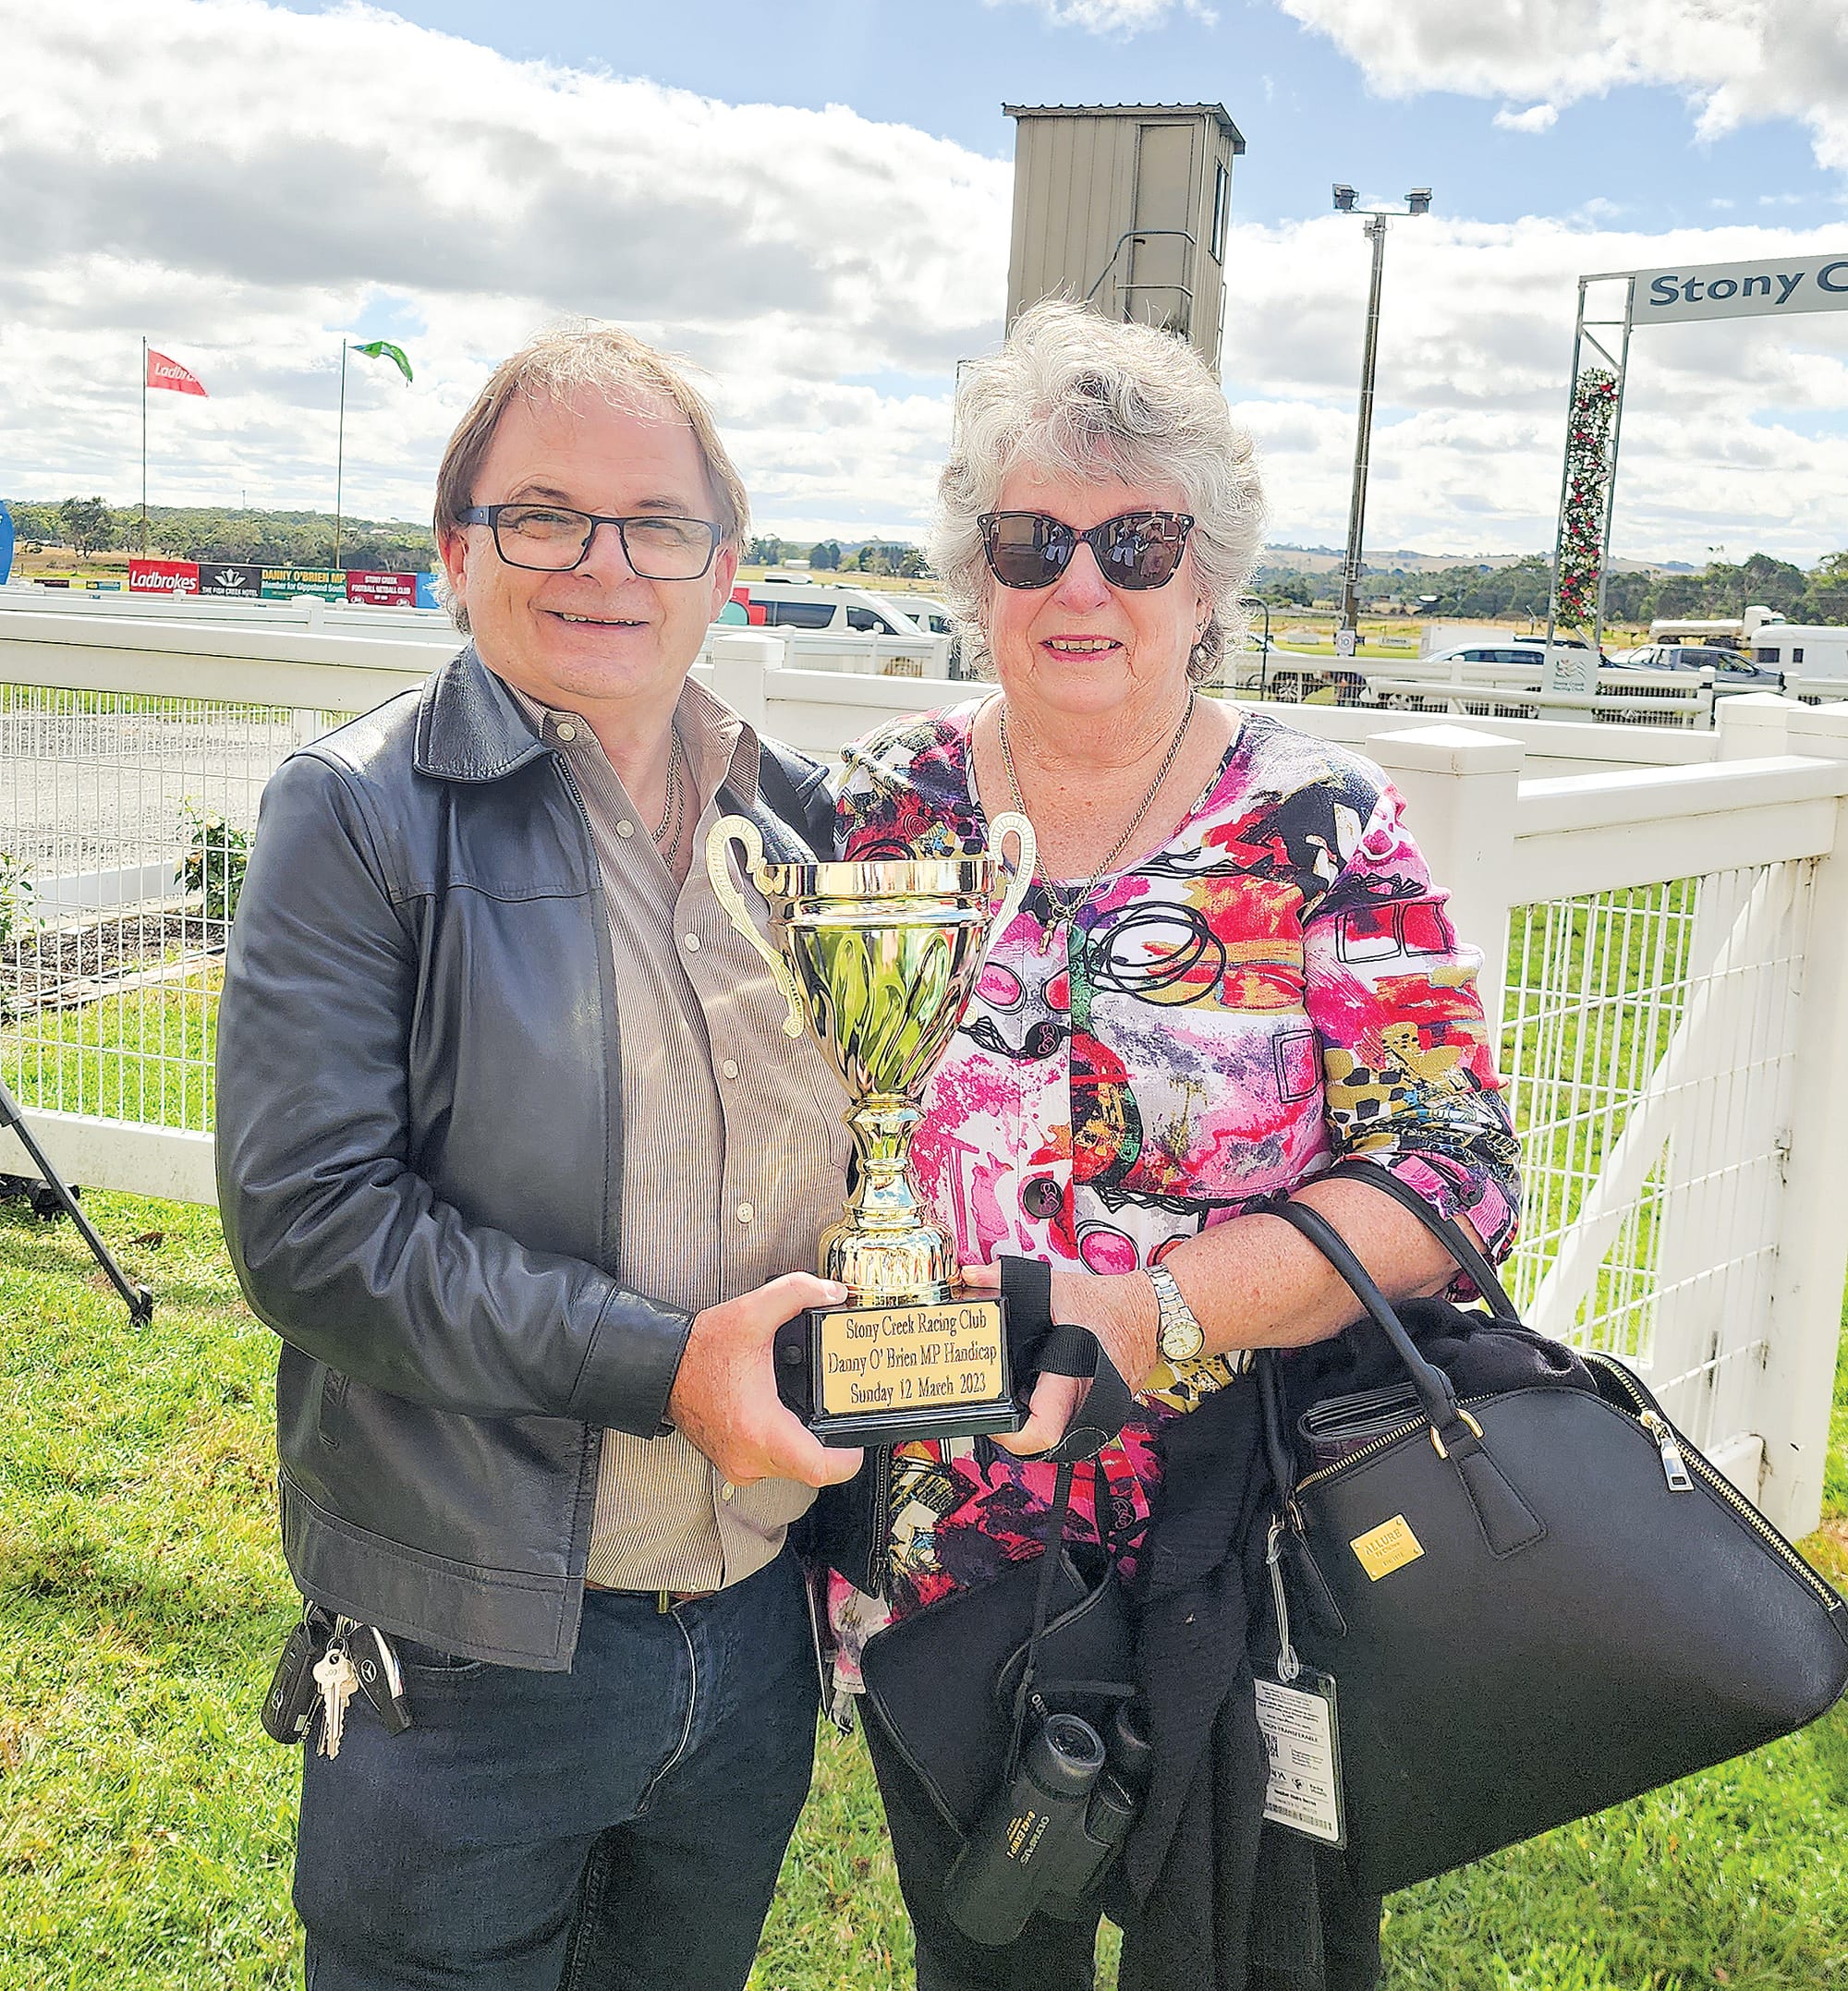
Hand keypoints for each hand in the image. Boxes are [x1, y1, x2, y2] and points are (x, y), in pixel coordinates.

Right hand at [667, 1273, 864, 1489]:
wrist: (662, 1371)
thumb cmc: (701, 1350)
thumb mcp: (751, 1312)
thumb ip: (796, 1293)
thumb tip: (833, 1292)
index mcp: (761, 1428)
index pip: (819, 1469)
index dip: (847, 1459)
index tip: (857, 1439)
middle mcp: (750, 1457)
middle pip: (810, 1469)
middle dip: (830, 1445)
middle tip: (841, 1415)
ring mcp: (740, 1466)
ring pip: (792, 1468)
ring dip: (807, 1446)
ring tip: (817, 1414)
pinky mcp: (733, 1464)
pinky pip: (773, 1464)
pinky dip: (786, 1446)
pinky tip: (789, 1418)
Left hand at [961, 1262, 1159, 1456]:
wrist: (1151, 1313)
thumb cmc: (1111, 1304)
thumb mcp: (1055, 1286)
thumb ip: (1007, 1277)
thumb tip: (973, 1276)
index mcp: (1074, 1377)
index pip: (1039, 1432)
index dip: (1007, 1433)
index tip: (992, 1416)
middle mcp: (1088, 1402)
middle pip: (1041, 1442)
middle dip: (1013, 1428)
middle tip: (997, 1406)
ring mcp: (1097, 1410)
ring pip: (1055, 1436)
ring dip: (1030, 1421)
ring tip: (1013, 1395)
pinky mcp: (1101, 1409)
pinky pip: (1067, 1421)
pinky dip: (1048, 1410)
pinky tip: (1036, 1387)